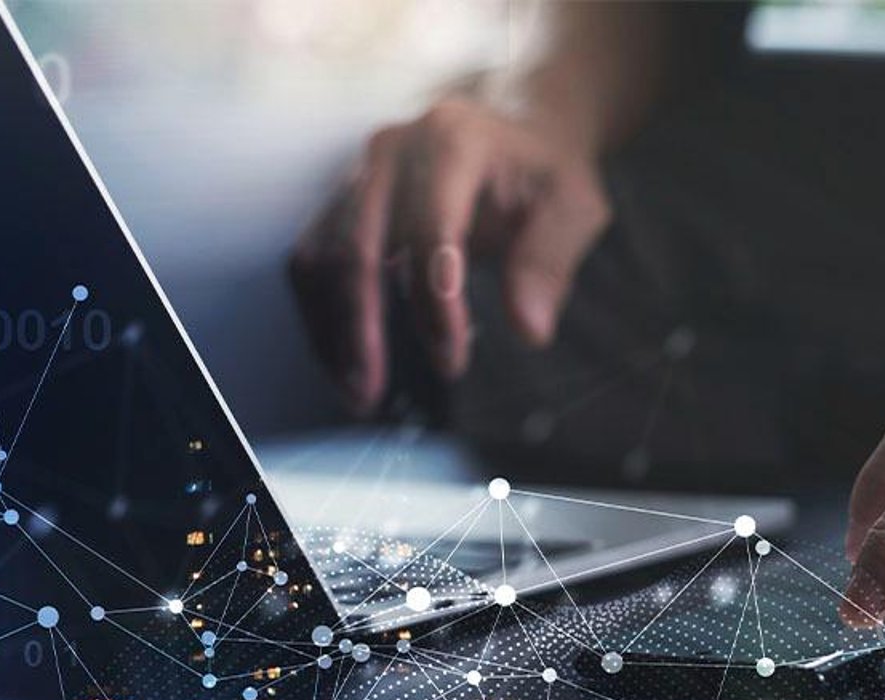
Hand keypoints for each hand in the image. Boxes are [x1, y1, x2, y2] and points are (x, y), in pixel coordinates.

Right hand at [287, 96, 611, 413]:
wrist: (511, 122)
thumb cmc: (543, 169)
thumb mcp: (573, 205)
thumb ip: (550, 262)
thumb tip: (529, 330)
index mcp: (453, 141)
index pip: (430, 228)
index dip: (434, 301)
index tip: (452, 360)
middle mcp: (392, 151)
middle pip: (356, 244)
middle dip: (360, 327)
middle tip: (372, 392)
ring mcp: (357, 173)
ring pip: (320, 256)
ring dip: (330, 330)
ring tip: (355, 391)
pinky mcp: (340, 200)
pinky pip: (311, 260)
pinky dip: (320, 315)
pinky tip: (342, 362)